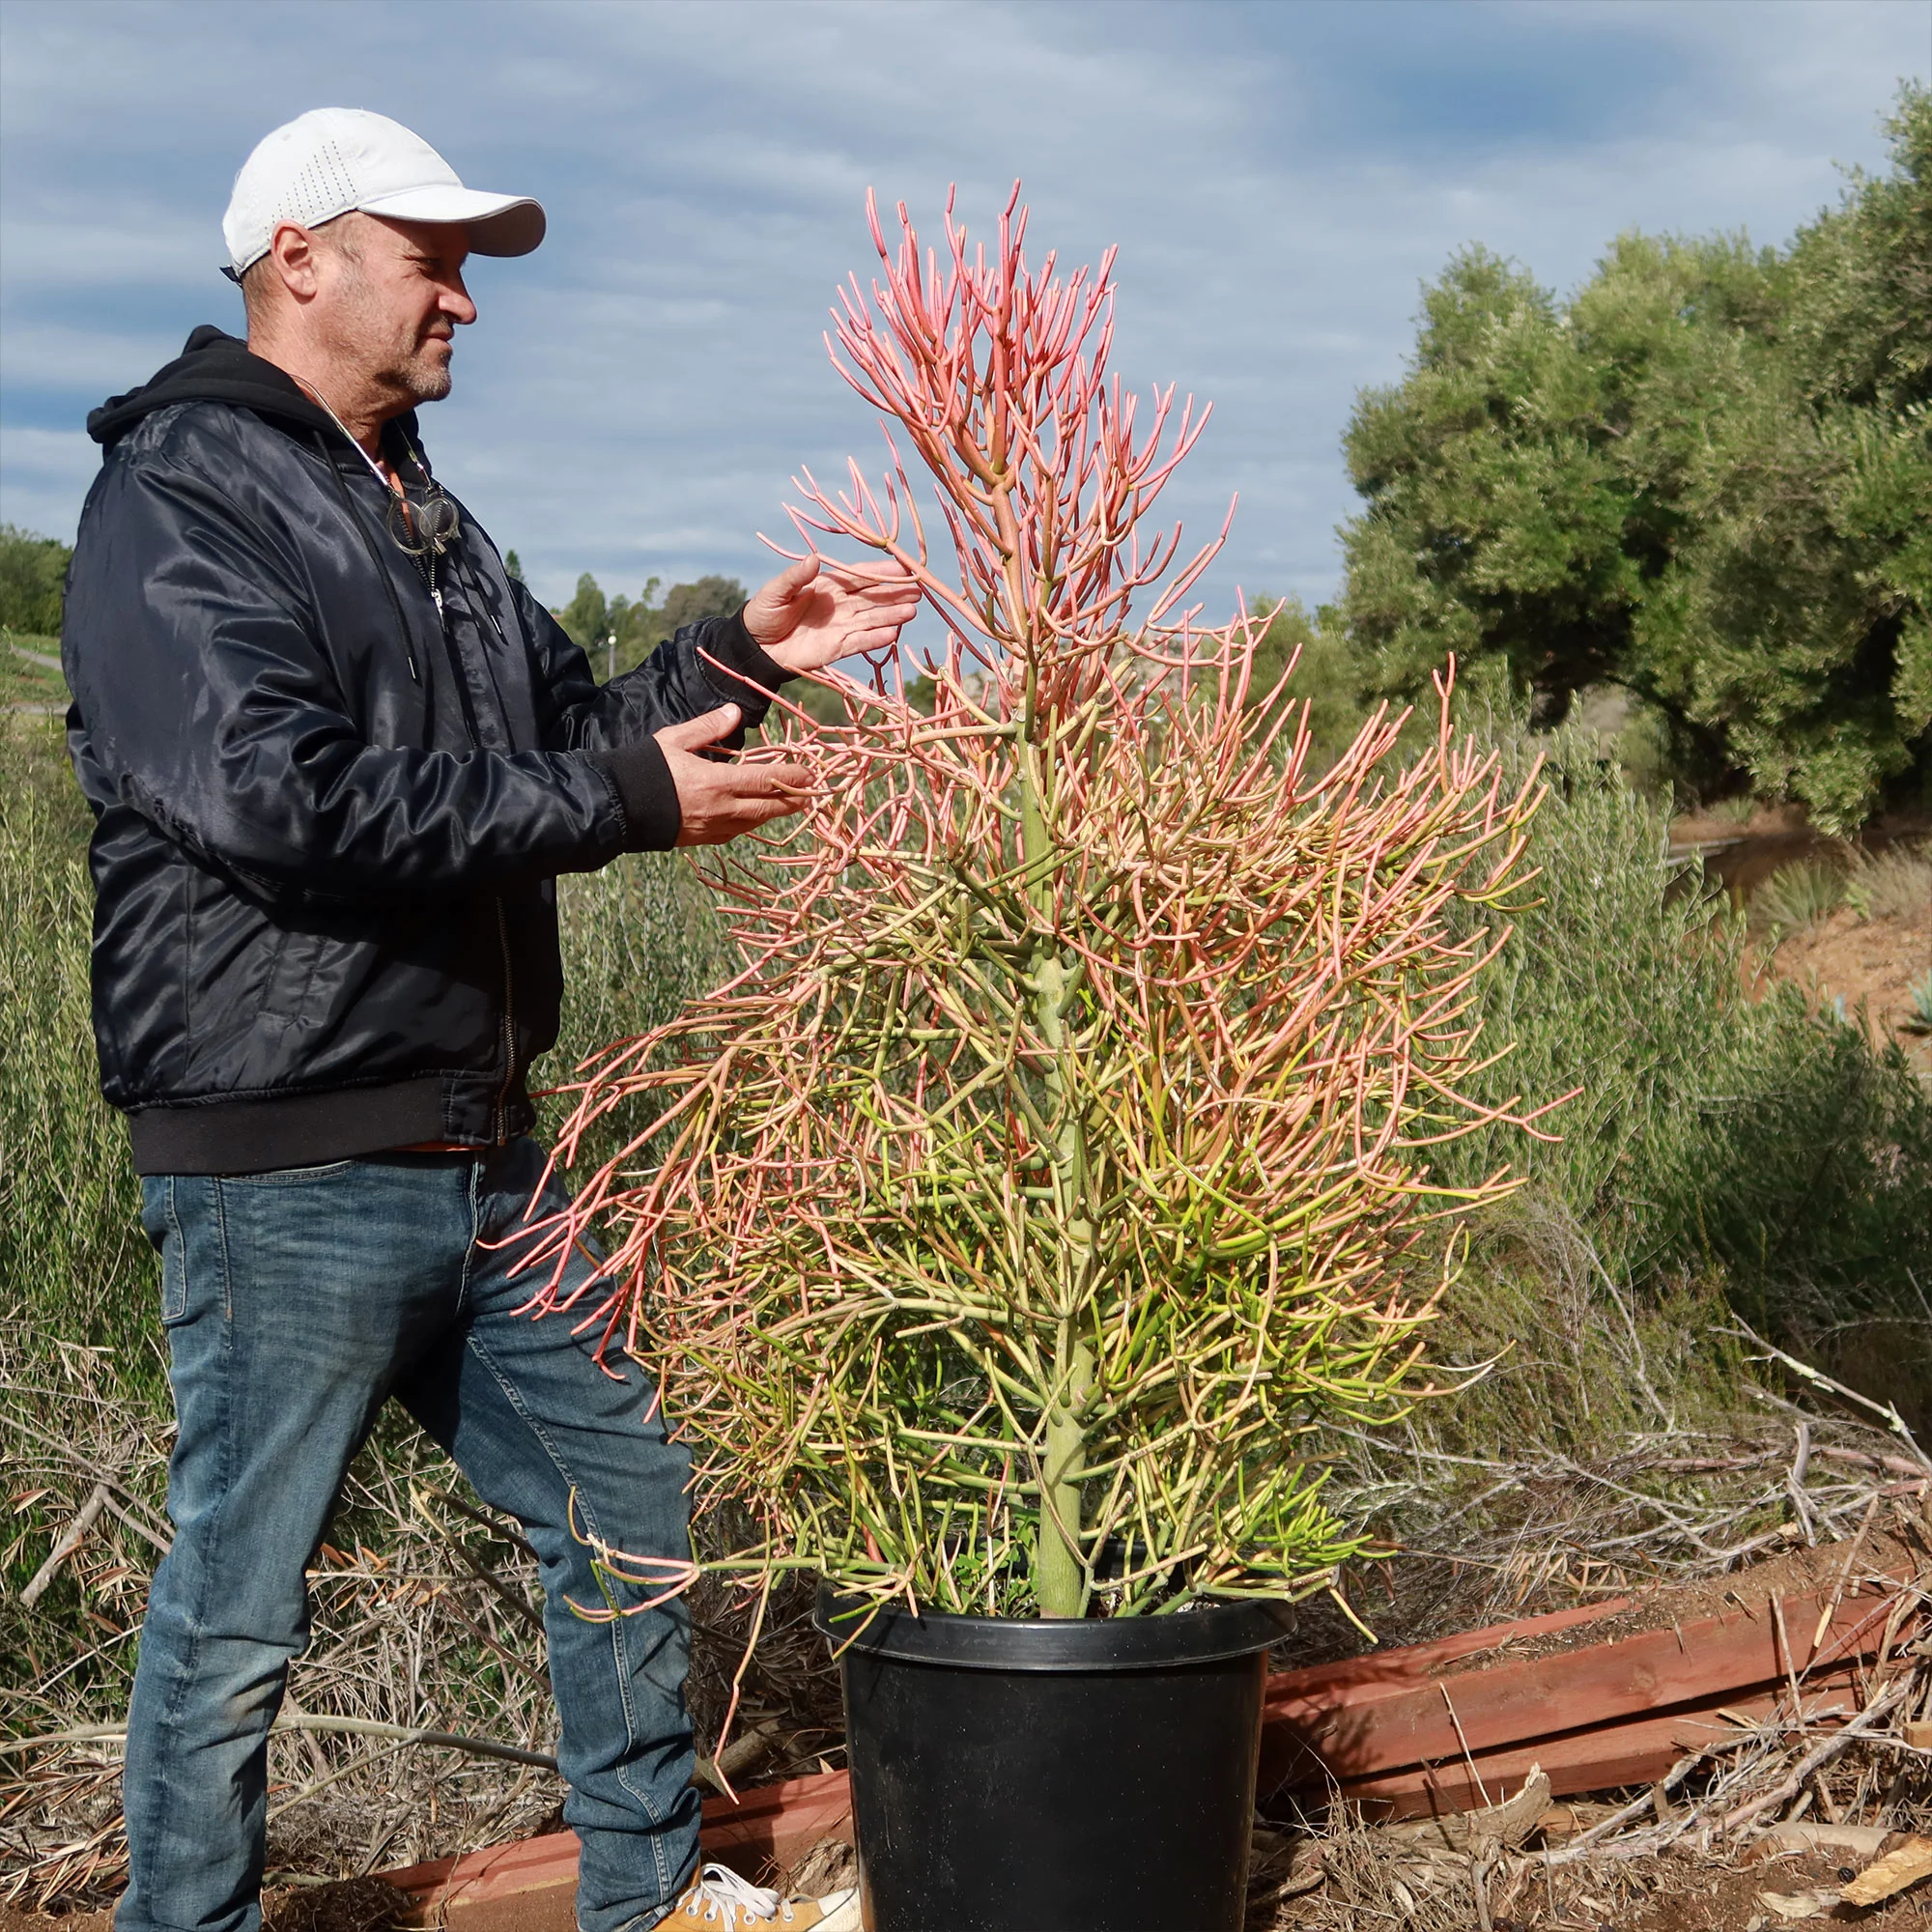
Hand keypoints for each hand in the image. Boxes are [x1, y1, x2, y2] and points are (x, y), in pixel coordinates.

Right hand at [655, 706, 814, 847]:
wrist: (617, 808)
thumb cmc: (644, 769)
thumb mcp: (674, 739)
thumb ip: (708, 727)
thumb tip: (735, 712)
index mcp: (716, 783)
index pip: (765, 781)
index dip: (792, 778)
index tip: (810, 773)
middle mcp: (720, 810)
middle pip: (768, 807)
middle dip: (793, 800)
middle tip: (812, 792)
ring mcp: (712, 828)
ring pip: (755, 822)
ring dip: (775, 812)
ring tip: (792, 803)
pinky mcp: (702, 840)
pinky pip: (736, 832)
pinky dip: (752, 822)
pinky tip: (756, 815)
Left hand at [744, 556, 918, 675]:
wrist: (756, 647)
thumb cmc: (765, 612)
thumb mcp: (777, 591)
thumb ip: (796, 576)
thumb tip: (814, 559)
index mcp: (829, 585)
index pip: (860, 576)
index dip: (882, 571)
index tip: (904, 567)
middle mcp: (841, 605)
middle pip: (873, 597)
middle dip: (895, 593)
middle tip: (919, 589)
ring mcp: (841, 627)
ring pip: (872, 619)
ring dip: (891, 615)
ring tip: (912, 610)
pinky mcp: (837, 648)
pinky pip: (860, 643)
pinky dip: (875, 639)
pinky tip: (893, 634)